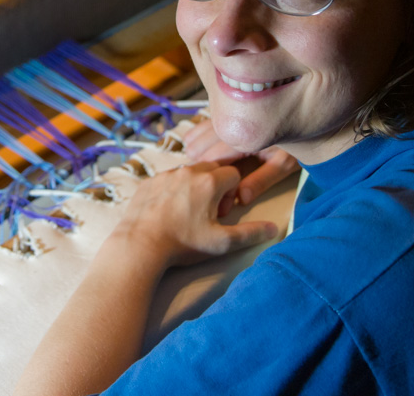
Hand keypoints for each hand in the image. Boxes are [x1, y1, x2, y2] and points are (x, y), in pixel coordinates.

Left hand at [112, 163, 278, 269]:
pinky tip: (168, 212)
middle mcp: (188, 171)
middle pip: (211, 168)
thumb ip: (251, 233)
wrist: (140, 245)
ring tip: (187, 213)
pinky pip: (167, 178)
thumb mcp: (222, 243)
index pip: (233, 174)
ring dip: (194, 186)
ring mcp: (165, 174)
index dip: (231, 193)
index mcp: (209, 181)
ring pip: (188, 172)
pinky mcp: (148, 181)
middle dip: (215, 186)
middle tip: (206, 213)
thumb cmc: (182, 244)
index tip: (220, 213)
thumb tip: (274, 229)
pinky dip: (173, 189)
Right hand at [182, 118, 299, 207]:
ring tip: (191, 167)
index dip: (213, 183)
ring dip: (195, 148)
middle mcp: (234, 122)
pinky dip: (197, 132)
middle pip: (205, 146)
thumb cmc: (297, 143)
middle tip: (197, 188)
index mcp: (246, 137)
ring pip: (202, 132)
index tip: (213, 202)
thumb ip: (261, 180)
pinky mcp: (230, 108)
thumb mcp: (283, 165)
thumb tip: (240, 198)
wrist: (306, 117)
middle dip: (201, 168)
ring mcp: (231, 113)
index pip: (219, 160)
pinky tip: (189, 141)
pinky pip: (207, 120)